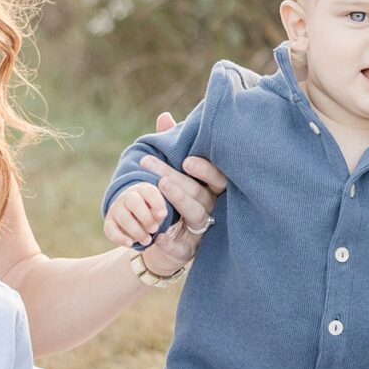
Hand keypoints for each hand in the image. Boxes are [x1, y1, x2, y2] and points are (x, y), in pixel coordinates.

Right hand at [104, 182, 168, 249]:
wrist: (135, 215)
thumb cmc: (152, 211)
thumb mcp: (159, 209)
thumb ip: (160, 212)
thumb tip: (160, 216)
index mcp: (143, 189)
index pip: (149, 191)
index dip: (156, 203)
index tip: (163, 215)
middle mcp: (127, 196)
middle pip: (132, 201)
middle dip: (145, 217)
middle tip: (155, 229)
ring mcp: (116, 208)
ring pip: (122, 217)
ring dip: (135, 230)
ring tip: (147, 240)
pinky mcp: (109, 223)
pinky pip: (110, 230)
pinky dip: (120, 238)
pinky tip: (130, 244)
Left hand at [133, 113, 226, 278]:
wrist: (167, 241)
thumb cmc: (175, 198)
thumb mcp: (174, 172)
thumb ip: (172, 146)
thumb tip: (164, 117)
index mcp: (211, 190)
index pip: (217, 179)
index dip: (205, 170)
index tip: (187, 160)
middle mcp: (211, 208)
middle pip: (198, 193)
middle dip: (176, 178)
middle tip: (151, 164)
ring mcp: (201, 231)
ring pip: (195, 214)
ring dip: (178, 200)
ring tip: (159, 186)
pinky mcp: (187, 251)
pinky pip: (181, 247)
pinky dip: (170, 242)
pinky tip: (158, 234)